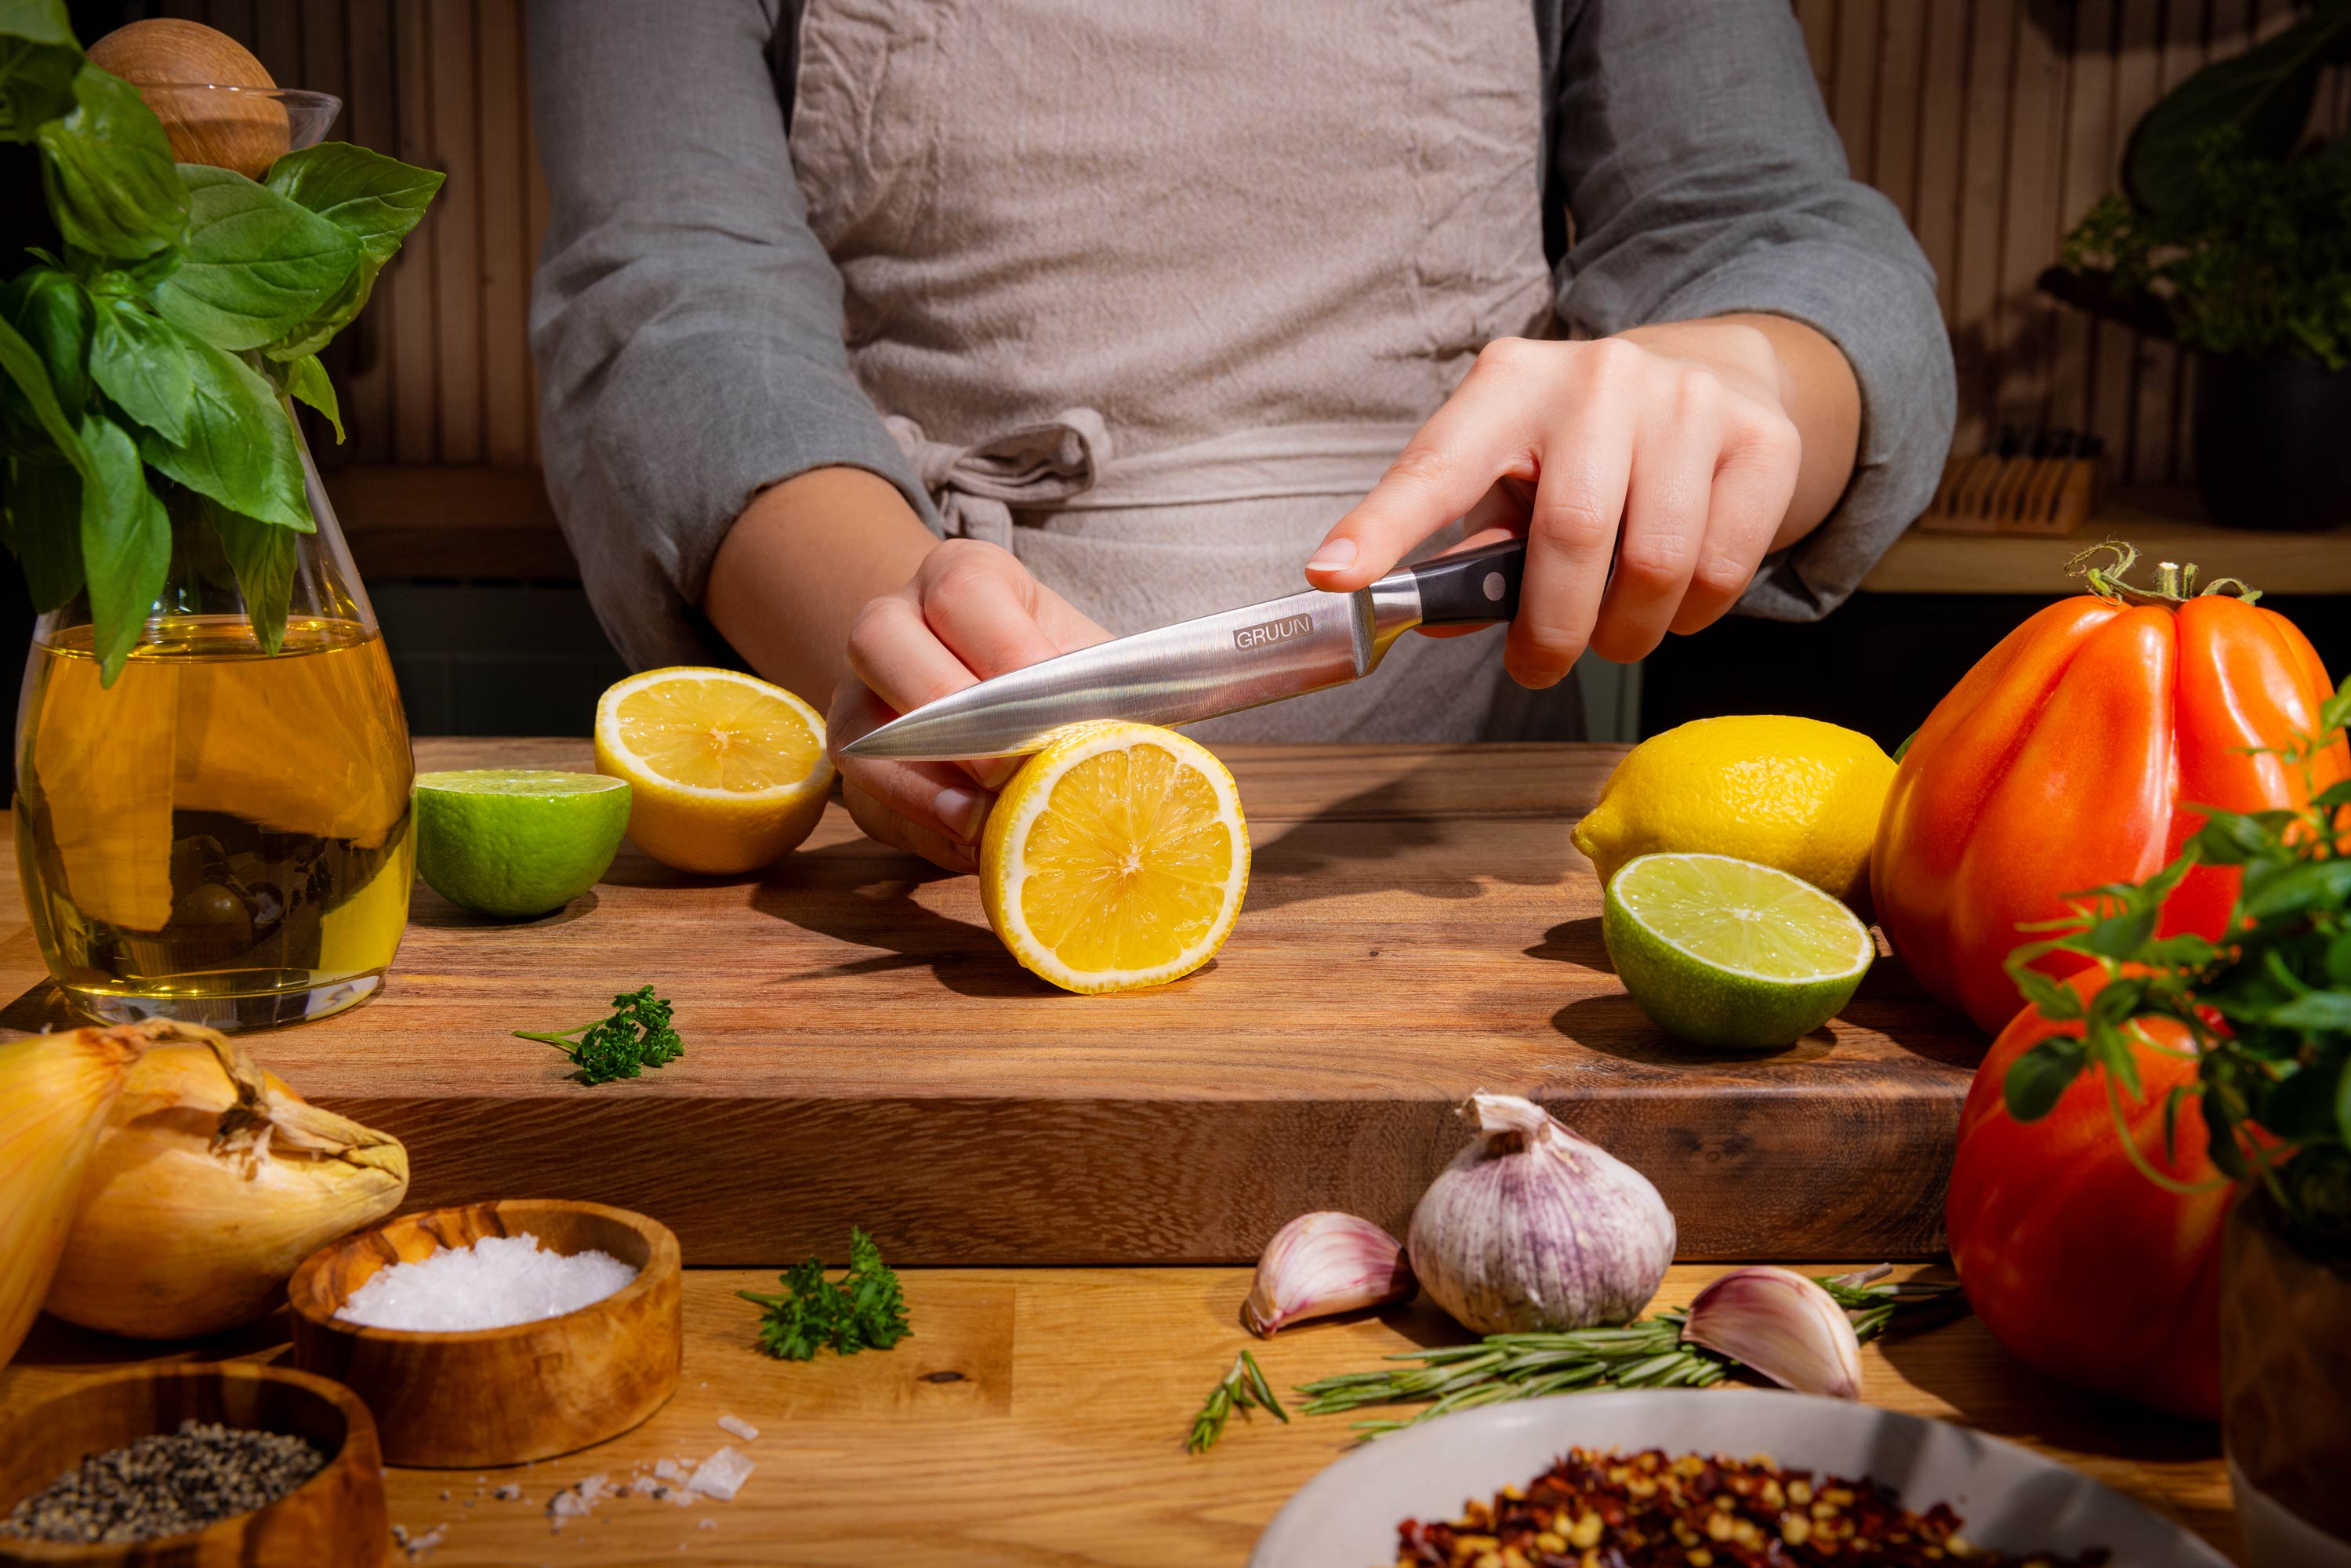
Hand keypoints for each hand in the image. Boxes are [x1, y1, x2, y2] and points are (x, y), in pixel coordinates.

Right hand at [829, 539, 1110, 871]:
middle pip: (879, 641)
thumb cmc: (1059, 677)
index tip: (1053, 713)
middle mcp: (894, 619)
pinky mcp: (855, 762)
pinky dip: (920, 827)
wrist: (1000, 692)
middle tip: (1011, 770)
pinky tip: (970, 845)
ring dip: (923, 784)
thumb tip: (1153, 753)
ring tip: (986, 823)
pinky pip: (865, 797)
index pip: (963, 594)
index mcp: (962, 577)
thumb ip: (1108, 698)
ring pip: (860, 730)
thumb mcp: (1090, 667)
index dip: (1006, 653)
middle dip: (949, 714)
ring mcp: (859, 691)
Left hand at [1304, 318, 1855, 686]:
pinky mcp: (1763, 440)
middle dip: (1552, 629)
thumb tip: (1430, 616)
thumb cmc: (1585, 446)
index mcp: (1510, 383)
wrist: (1714, 374)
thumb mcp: (1512, 476)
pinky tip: (1673, 600)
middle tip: (1539, 663)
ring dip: (1626, 632)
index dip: (1383, 526)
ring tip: (1611, 632)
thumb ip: (1467, 545)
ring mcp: (1690, 401)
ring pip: (1658, 564)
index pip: (1438, 465)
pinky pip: (1723, 570)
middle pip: (1573, 535)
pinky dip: (1692, 615)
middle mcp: (1601, 377)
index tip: (1333, 577)